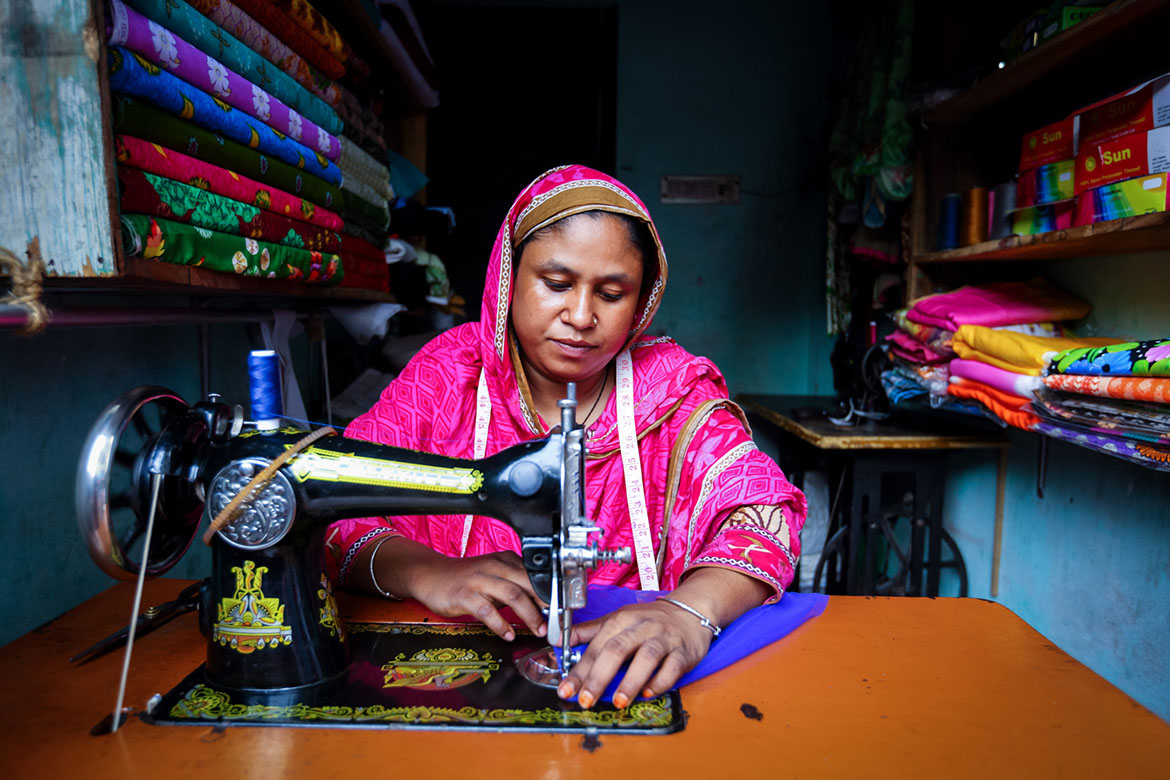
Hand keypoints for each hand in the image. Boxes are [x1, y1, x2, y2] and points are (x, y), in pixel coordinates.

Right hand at [409, 550, 547, 641]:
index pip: (535, 576)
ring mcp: (479, 579)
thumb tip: (541, 606)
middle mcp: (495, 566)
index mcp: (505, 560)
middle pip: (528, 584)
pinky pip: (487, 610)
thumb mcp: (494, 576)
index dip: (551, 595)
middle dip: (545, 605)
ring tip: (538, 630)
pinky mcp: (465, 594)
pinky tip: (507, 635)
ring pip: (512, 594)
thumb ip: (515, 587)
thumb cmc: (465, 579)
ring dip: (529, 615)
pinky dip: (500, 624)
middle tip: (554, 624)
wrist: (430, 575)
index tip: (561, 611)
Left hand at [556, 600, 712, 709]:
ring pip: (647, 657)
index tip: (566, 690)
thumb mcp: (617, 619)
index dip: (579, 670)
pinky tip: (648, 692)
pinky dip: (661, 681)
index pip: (596, 646)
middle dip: (599, 677)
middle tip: (586, 700)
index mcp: (621, 620)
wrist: (689, 610)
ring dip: (631, 681)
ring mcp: (663, 639)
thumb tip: (558, 640)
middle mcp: (641, 628)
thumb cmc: (649, 619)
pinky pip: (673, 666)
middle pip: (617, 649)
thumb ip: (589, 632)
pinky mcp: (683, 651)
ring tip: (618, 701)